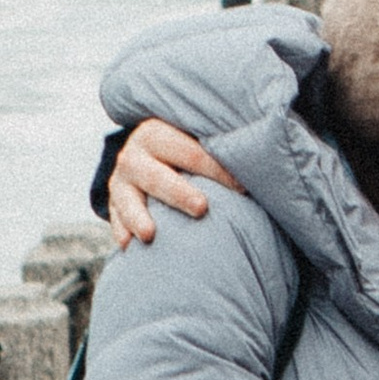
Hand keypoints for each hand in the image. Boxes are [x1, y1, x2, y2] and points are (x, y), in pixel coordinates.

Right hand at [107, 117, 243, 247]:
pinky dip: (122, 232)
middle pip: (156, 175)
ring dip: (138, 216)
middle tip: (201, 208)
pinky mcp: (114, 204)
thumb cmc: (188, 153)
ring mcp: (121, 181)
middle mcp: (135, 154)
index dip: (218, 171)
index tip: (243, 188)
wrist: (148, 156)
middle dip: (178, 192)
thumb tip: (264, 164)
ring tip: (150, 235)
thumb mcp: (197, 142)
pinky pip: (116, 219)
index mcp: (159, 132)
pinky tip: (129, 246)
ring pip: (127, 198)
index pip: (191, 153)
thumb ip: (220, 150)